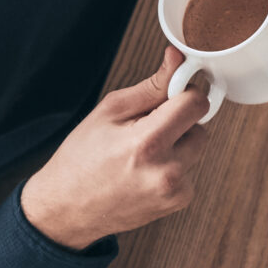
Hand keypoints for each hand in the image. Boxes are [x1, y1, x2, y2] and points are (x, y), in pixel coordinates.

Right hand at [18, 48, 213, 249]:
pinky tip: (144, 172)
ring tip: (141, 154)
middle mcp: (167, 170)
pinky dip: (174, 166)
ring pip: (196, 148)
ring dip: (177, 144)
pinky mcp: (179, 202)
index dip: (185, 94)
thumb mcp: (110, 111)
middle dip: (178, 122)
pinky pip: (190, 170)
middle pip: (200, 126)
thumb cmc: (82, 157)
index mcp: (147, 143)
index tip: (172, 95)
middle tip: (144, 129)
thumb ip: (152, 86)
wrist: (66, 208)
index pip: (196, 103)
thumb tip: (178, 59)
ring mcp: (175, 190)